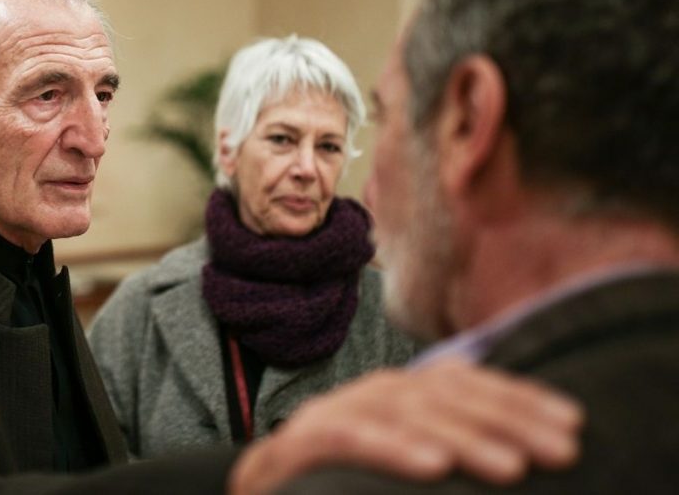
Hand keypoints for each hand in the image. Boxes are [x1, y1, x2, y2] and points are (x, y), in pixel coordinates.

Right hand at [228, 358, 583, 494]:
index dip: (517, 396)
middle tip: (561, 450)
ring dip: (461, 437)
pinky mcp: (295, 447)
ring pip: (402, 412)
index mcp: (396, 394)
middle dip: (506, 419)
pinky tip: (433, 466)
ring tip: (511, 467)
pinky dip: (391, 447)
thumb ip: (447, 444)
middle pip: (441, 393)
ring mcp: (329, 415)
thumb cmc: (339, 484)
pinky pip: (349, 439)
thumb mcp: (406, 457)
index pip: (462, 382)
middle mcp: (366, 395)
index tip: (573, 423)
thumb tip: (520, 450)